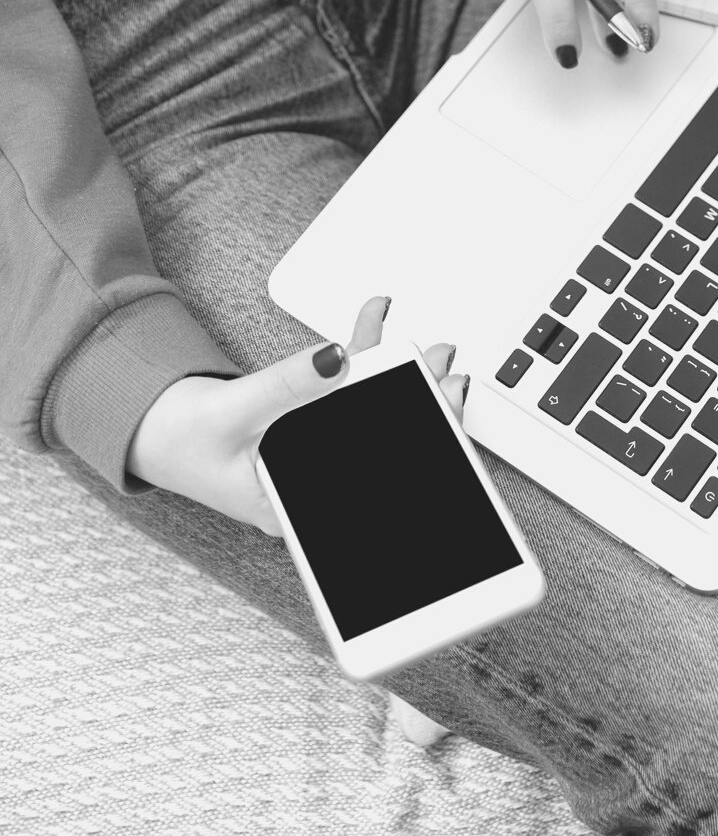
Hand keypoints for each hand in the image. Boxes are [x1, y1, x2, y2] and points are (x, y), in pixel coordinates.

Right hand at [125, 296, 466, 533]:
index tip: (442, 409)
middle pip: (384, 444)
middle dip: (422, 407)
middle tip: (446, 370)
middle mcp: (316, 484)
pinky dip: (361, 359)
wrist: (151, 430)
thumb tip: (337, 360)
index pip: (373, 478)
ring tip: (429, 349)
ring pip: (372, 415)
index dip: (417, 444)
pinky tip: (375, 328)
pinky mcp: (311, 423)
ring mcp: (316, 453)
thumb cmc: (180, 441)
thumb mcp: (234, 413)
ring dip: (401, 379)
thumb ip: (286, 387)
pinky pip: (346, 393)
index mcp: (299, 506)